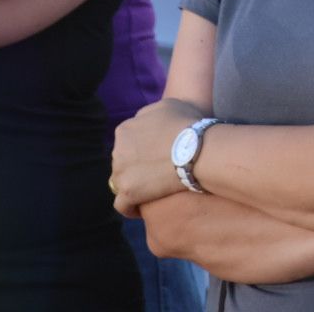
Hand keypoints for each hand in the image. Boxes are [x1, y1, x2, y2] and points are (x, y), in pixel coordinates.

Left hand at [111, 97, 205, 216]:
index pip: (128, 142)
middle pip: (123, 162)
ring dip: (135, 185)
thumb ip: (148, 115)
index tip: (157, 155)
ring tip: (154, 191)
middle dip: (137, 167)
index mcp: (125, 130)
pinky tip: (144, 207)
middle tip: (158, 172)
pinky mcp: (128, 193)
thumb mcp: (166, 106)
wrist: (196, 149)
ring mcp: (121, 173)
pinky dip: (131, 207)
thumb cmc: (187, 125)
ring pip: (121, 183)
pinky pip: (123, 205)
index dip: (142, 150)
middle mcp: (117, 151)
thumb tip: (144, 122)